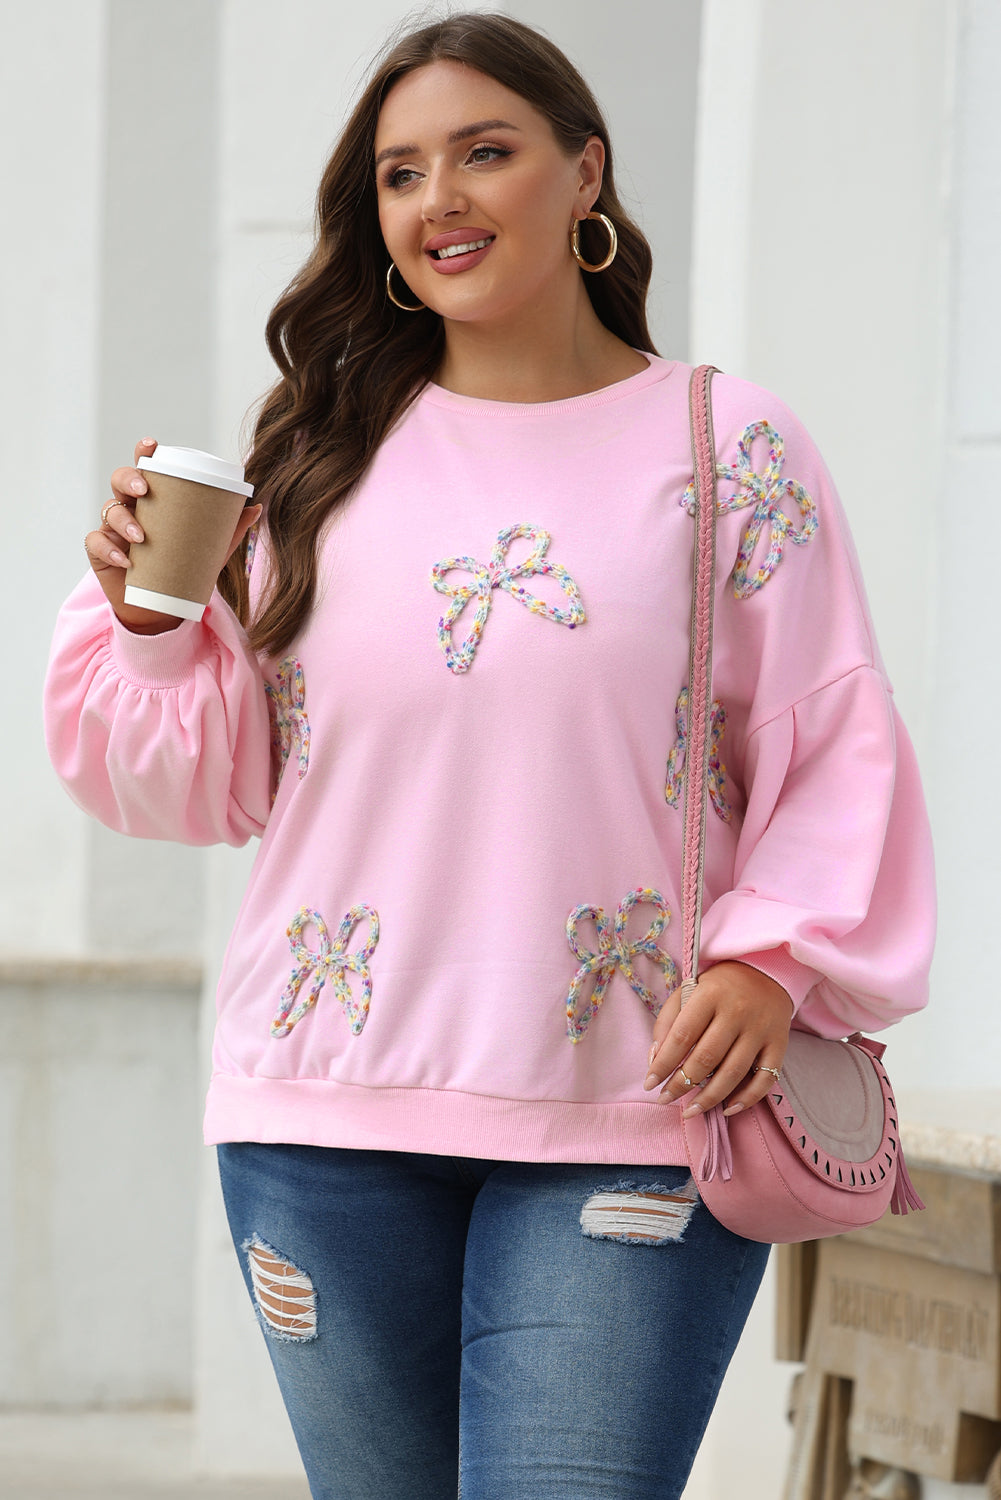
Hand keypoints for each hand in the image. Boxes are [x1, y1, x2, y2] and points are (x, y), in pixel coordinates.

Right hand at [84, 437, 261, 634]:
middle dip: (129, 479)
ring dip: (123, 520)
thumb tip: (256, 507)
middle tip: (145, 490)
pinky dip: (109, 549)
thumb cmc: (183, 567)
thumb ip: (229, 529)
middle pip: (120, 480)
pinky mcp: (100, 553)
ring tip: (142, 536)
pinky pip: (96, 543)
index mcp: (153, 499)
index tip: (151, 445)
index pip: (146, 468)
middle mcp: (130, 508)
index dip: (144, 453)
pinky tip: (125, 559)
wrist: (161, 607)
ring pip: (109, 510)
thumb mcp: (209, 549)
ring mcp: (112, 528)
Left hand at [643, 961, 792, 1117]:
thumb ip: (667, 1022)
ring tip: (690, 1111)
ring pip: (733, 1073)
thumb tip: (655, 1060)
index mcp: (710, 994)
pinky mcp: (779, 1043)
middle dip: (682, 1084)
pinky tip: (728, 1109)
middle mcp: (737, 1011)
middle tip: (665, 1099)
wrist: (766, 972)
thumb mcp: (687, 991)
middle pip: (706, 1057)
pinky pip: (765, 1079)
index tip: (650, 1083)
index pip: (682, 1035)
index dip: (664, 1063)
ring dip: (709, 1098)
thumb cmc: (718, 987)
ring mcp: (760, 1029)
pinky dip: (748, 1099)